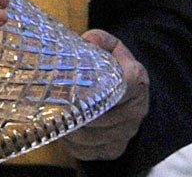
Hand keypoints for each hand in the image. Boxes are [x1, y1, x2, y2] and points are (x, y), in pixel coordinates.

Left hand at [59, 29, 149, 160]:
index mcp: (137, 80)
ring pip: (89, 136)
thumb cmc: (118, 69)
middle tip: (53, 102)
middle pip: (100, 115)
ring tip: (55, 116)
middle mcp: (136, 110)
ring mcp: (125, 133)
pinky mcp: (114, 150)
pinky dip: (70, 143)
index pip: (120, 86)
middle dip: (74, 110)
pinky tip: (64, 130)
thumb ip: (100, 40)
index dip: (93, 88)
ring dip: (69, 128)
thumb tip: (87, 40)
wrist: (132, 95)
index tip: (71, 87)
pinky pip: (86, 151)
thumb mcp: (113, 48)